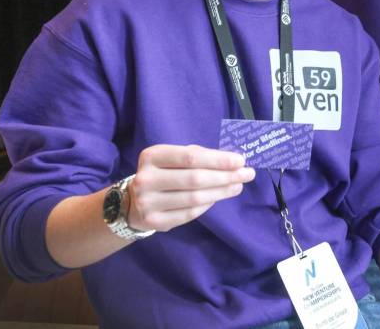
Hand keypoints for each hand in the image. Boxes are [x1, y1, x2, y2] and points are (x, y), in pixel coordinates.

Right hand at [127, 144, 255, 231]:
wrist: (132, 202)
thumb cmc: (163, 173)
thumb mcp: (173, 158)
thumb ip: (199, 157)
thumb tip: (233, 161)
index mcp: (152, 156)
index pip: (190, 157)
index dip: (218, 159)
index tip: (241, 161)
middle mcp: (146, 179)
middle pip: (195, 179)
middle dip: (225, 176)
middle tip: (247, 174)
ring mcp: (148, 202)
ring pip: (194, 198)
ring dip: (221, 192)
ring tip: (238, 186)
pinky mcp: (154, 221)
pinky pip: (189, 213)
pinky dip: (208, 205)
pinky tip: (218, 197)